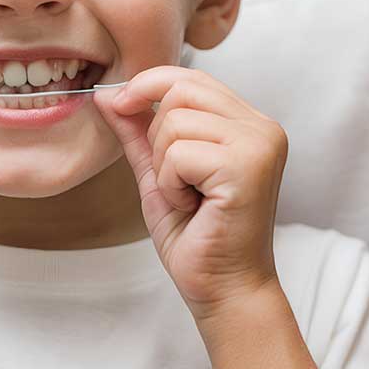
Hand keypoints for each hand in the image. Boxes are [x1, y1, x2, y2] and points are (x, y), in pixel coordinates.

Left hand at [97, 67, 286, 317]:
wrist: (224, 291)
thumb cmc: (197, 238)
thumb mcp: (159, 174)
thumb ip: (138, 132)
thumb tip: (106, 94)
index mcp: (248, 124)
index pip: (192, 77)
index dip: (148, 85)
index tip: (120, 105)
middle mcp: (262, 127)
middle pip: (181, 88)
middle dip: (156, 134)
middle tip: (173, 179)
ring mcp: (259, 144)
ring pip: (174, 120)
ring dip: (164, 167)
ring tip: (188, 197)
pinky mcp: (247, 166)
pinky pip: (178, 153)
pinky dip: (171, 184)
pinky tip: (193, 207)